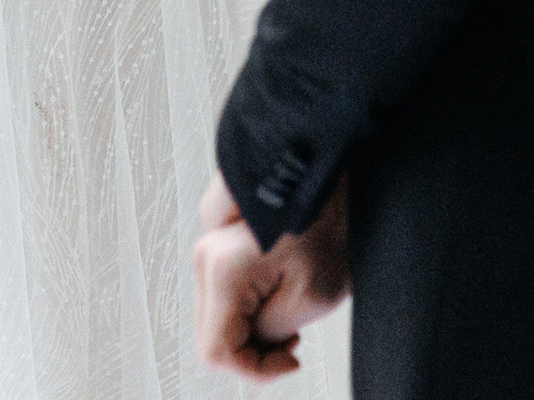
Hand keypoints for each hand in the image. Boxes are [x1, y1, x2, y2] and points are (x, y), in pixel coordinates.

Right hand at [192, 172, 349, 382]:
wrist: (325, 164)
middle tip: (294, 335)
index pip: (215, 351)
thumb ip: (271, 331)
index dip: (253, 369)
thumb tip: (254, 342)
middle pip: (213, 334)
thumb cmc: (328, 219)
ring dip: (255, 320)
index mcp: (222, 271)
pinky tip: (283, 278)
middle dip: (254, 346)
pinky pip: (226, 289)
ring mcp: (210, 245)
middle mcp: (205, 256)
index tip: (291, 359)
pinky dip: (253, 298)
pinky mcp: (220, 239)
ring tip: (292, 300)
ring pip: (220, 314)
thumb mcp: (313, 295)